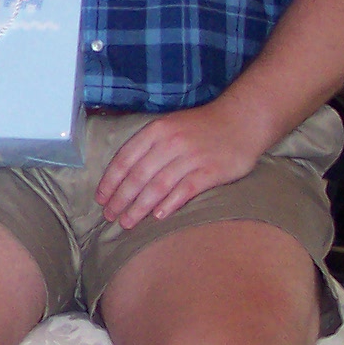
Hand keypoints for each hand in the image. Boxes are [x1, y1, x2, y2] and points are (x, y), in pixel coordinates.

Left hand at [95, 100, 275, 228]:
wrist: (242, 121)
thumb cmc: (201, 127)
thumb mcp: (170, 126)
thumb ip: (149, 146)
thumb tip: (123, 176)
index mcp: (157, 130)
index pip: (125, 158)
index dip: (110, 181)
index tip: (101, 199)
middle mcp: (171, 142)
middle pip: (138, 176)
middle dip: (121, 199)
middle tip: (110, 217)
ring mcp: (191, 156)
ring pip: (158, 186)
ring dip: (139, 207)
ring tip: (127, 223)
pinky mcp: (211, 170)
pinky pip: (185, 190)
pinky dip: (169, 204)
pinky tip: (157, 217)